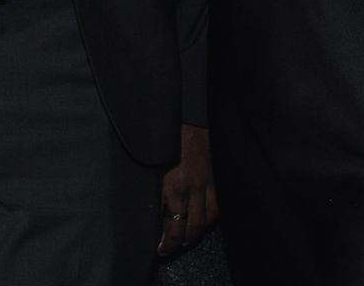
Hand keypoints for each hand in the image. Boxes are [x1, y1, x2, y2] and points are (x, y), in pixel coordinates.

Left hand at [157, 124, 216, 255]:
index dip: (167, 244)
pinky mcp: (214, 178)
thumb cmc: (162, 137)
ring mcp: (206, 184)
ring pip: (206, 221)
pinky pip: (216, 206)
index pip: (172, 226)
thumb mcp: (150, 164)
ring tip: (186, 238)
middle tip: (170, 248)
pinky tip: (203, 220)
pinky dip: (210, 217)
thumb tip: (147, 207)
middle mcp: (192, 189)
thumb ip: (152, 187)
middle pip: (191, 228)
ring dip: (196, 233)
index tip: (160, 250)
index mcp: (173, 186)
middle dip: (180, 243)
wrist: (185, 114)